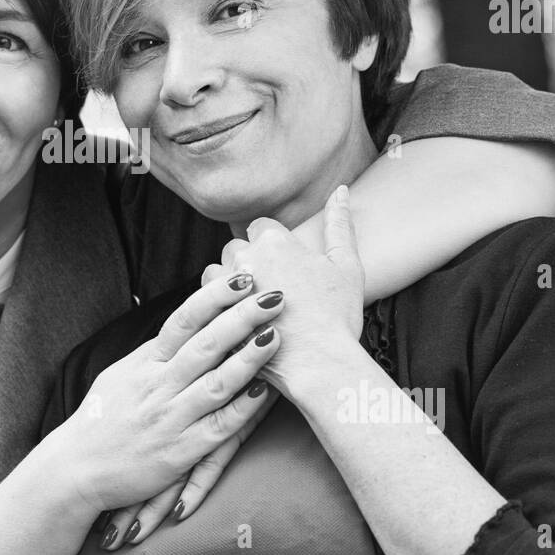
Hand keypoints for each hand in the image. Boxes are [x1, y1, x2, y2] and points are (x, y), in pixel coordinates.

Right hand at [55, 272, 283, 525]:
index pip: (183, 320)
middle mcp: (159, 386)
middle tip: (275, 296)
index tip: (242, 279)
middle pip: (206, 345)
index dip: (215, 297)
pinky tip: (267, 391)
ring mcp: (171, 419)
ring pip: (217, 382)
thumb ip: (154, 352)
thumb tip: (186, 324)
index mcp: (145, 363)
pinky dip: (244, 408)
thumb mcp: (121, 374)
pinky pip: (219, 426)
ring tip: (276, 335)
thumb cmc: (102, 420)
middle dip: (242, 317)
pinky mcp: (181, 452)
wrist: (76, 470)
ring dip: (249, 358)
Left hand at [208, 186, 364, 399]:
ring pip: (215, 275)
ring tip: (250, 308)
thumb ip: (340, 224)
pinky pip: (206, 306)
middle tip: (270, 290)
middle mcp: (245, 258)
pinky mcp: (214, 317)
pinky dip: (218, 312)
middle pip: (235, 249)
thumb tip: (341, 190)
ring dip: (227, 287)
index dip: (272, 245)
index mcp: (275, 241)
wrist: (321, 365)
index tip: (283, 267)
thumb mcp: (348, 265)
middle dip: (248, 264)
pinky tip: (239, 325)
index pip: (261, 227)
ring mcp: (226, 288)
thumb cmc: (337, 317)